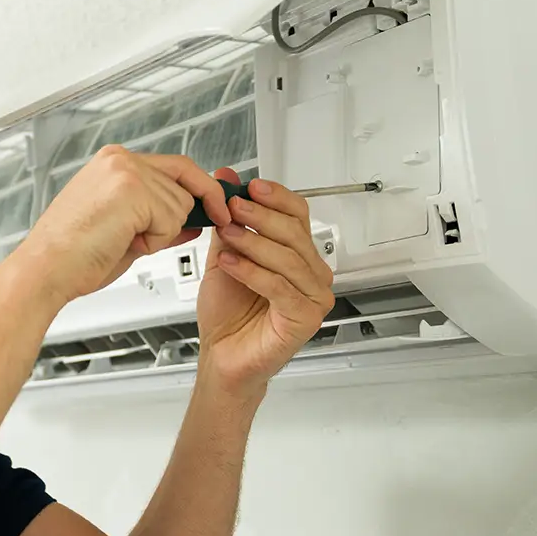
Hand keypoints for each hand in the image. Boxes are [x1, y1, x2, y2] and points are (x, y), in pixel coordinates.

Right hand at [18, 145, 231, 302]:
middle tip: (216, 222)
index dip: (200, 188)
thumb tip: (194, 222)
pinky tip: (125, 242)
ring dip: (161, 233)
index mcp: (113, 164)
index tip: (218, 206)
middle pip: (185, 179)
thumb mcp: (128, 235)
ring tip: (125, 241)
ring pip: (180, 204)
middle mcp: (120, 159)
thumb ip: (161, 222)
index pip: (174, 167)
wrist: (46, 271)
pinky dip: (155, 240)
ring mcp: (125, 171)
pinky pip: (170, 219)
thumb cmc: (74, 257)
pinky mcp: (132, 189)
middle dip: (194, 209)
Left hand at [195, 169, 334, 398]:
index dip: (276, 198)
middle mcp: (313, 275)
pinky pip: (280, 287)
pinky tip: (230, 263)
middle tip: (232, 207)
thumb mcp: (225, 256)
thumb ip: (229, 220)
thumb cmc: (228, 315)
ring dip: (254, 242)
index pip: (298, 215)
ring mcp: (313, 298)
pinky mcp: (304, 318)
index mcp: (300, 257)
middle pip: (295, 233)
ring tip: (227, 234)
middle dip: (261, 216)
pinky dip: (252, 271)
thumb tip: (225, 179)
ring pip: (288, 258)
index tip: (249, 187)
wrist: (222, 357)